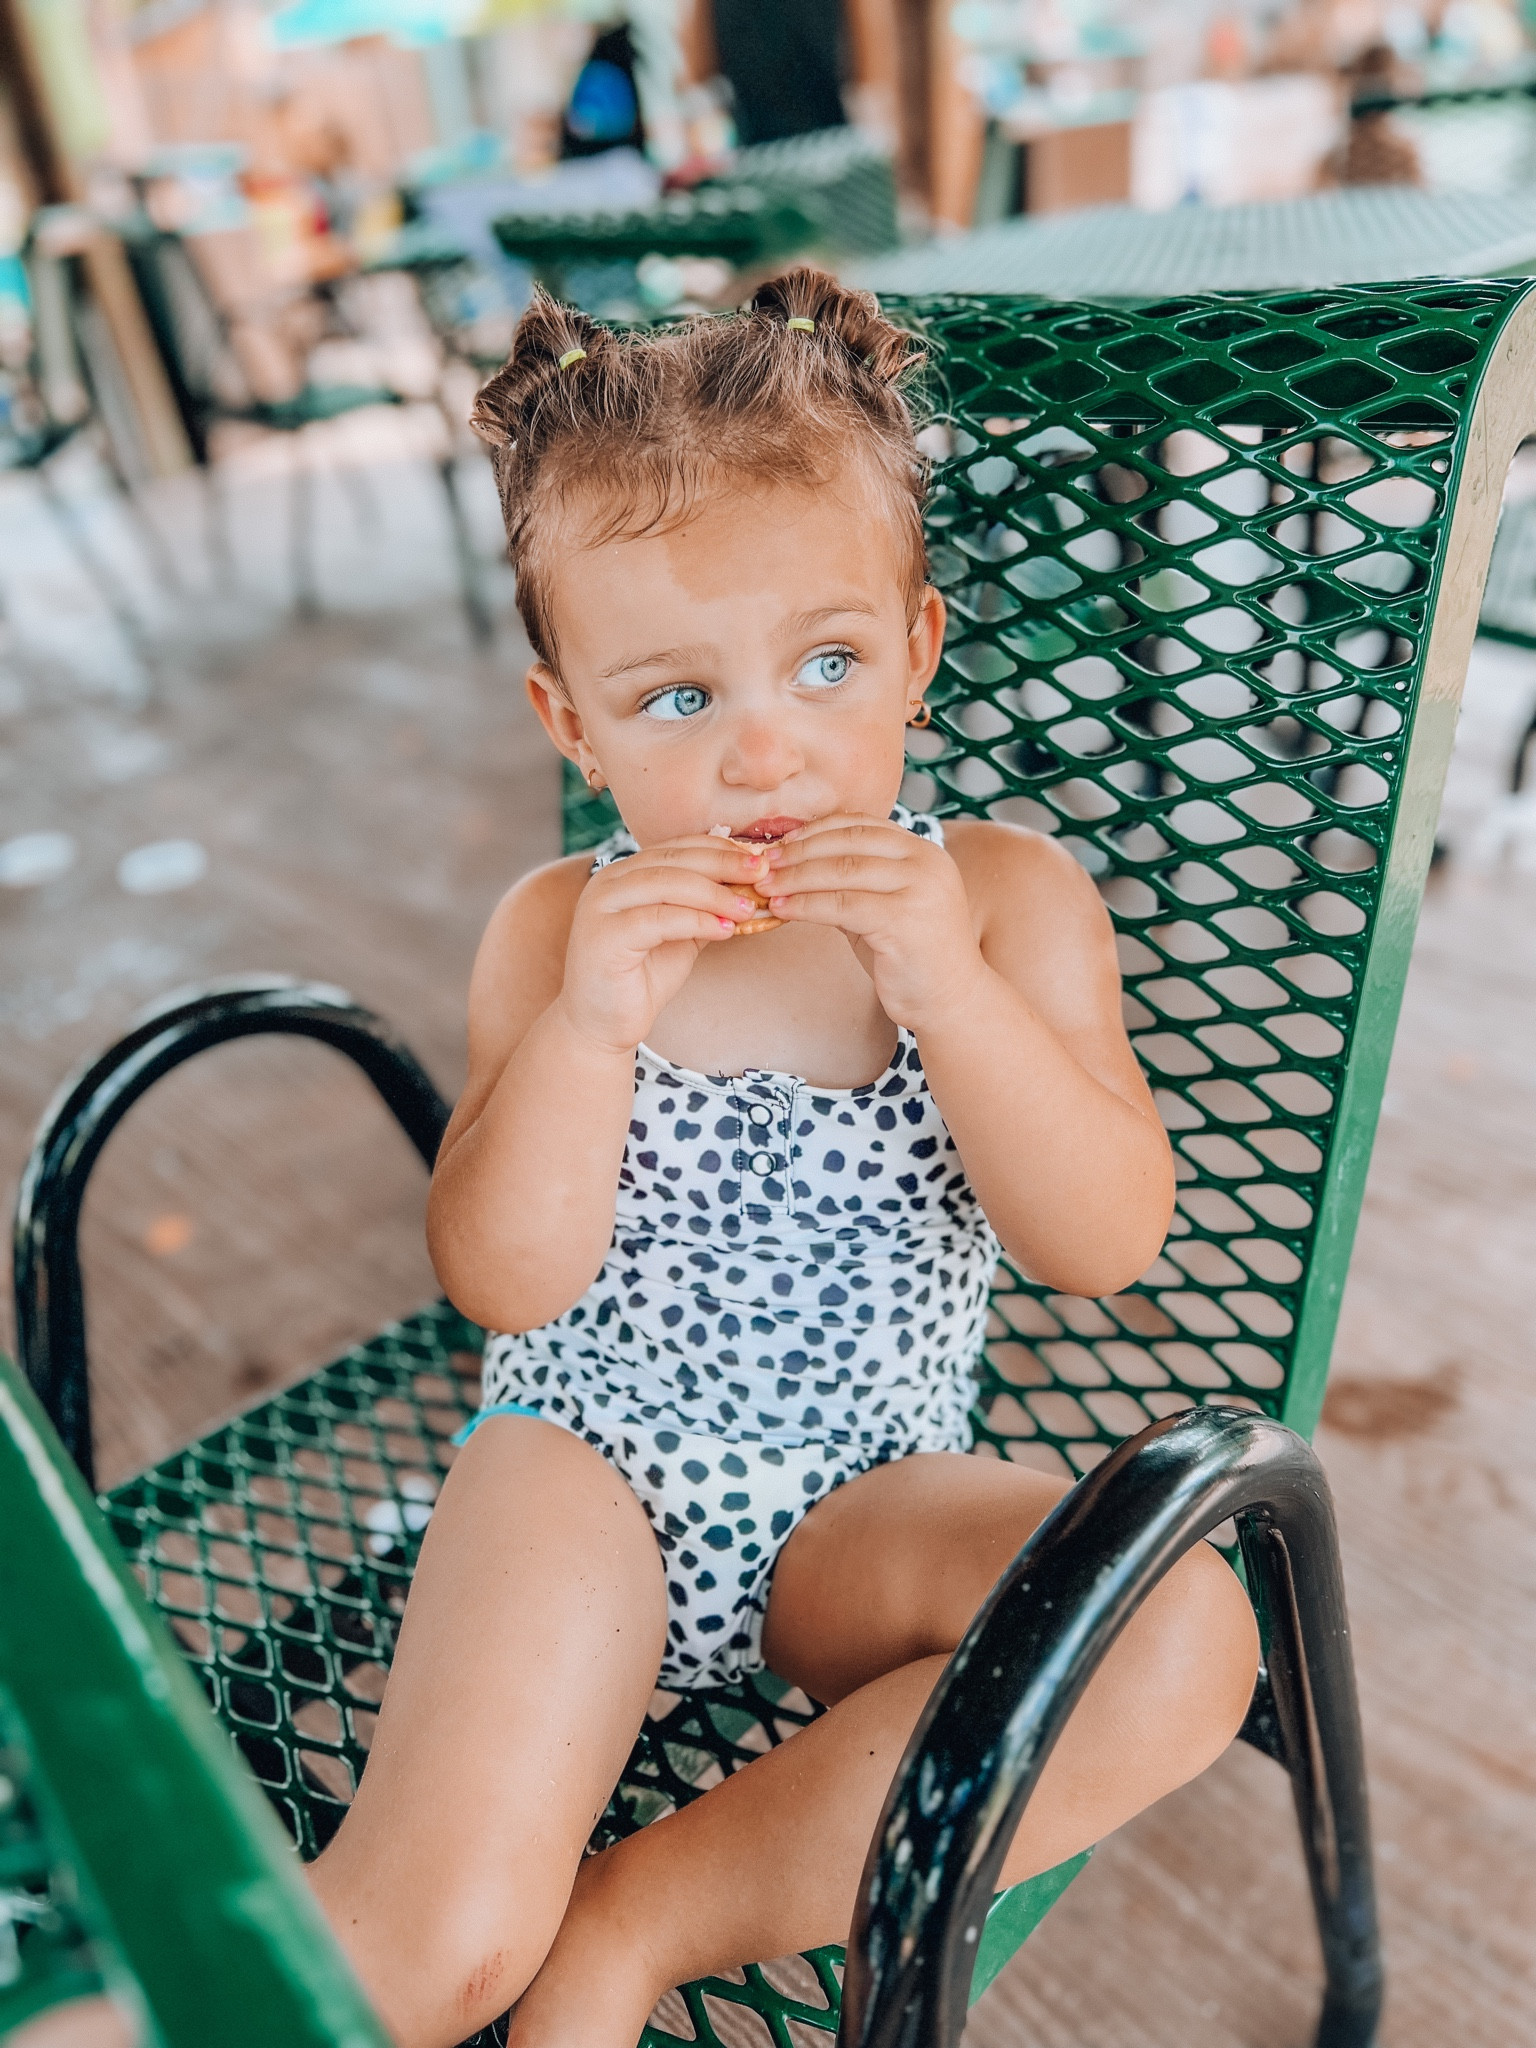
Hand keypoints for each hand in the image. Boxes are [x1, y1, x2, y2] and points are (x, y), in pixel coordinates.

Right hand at [558, 835, 772, 1053]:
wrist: (603, 1025)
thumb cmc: (641, 979)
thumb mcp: (682, 935)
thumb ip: (704, 908)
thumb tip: (750, 887)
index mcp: (625, 874)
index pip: (677, 848)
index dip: (720, 850)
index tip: (759, 860)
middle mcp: (608, 882)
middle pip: (674, 860)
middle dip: (723, 864)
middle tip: (762, 873)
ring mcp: (600, 906)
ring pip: (667, 884)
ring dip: (714, 894)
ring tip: (748, 907)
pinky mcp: (602, 935)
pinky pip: (658, 919)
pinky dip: (696, 921)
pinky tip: (724, 930)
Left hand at [762, 815, 986, 1028]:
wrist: (950, 1001)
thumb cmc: (911, 956)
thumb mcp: (881, 907)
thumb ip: (850, 883)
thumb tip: (793, 867)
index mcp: (922, 851)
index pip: (860, 824)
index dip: (815, 830)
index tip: (781, 843)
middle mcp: (925, 862)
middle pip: (848, 841)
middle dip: (799, 851)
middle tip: (763, 863)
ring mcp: (919, 889)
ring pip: (842, 870)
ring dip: (795, 877)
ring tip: (764, 886)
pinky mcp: (904, 920)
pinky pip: (842, 905)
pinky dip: (805, 905)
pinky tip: (782, 910)